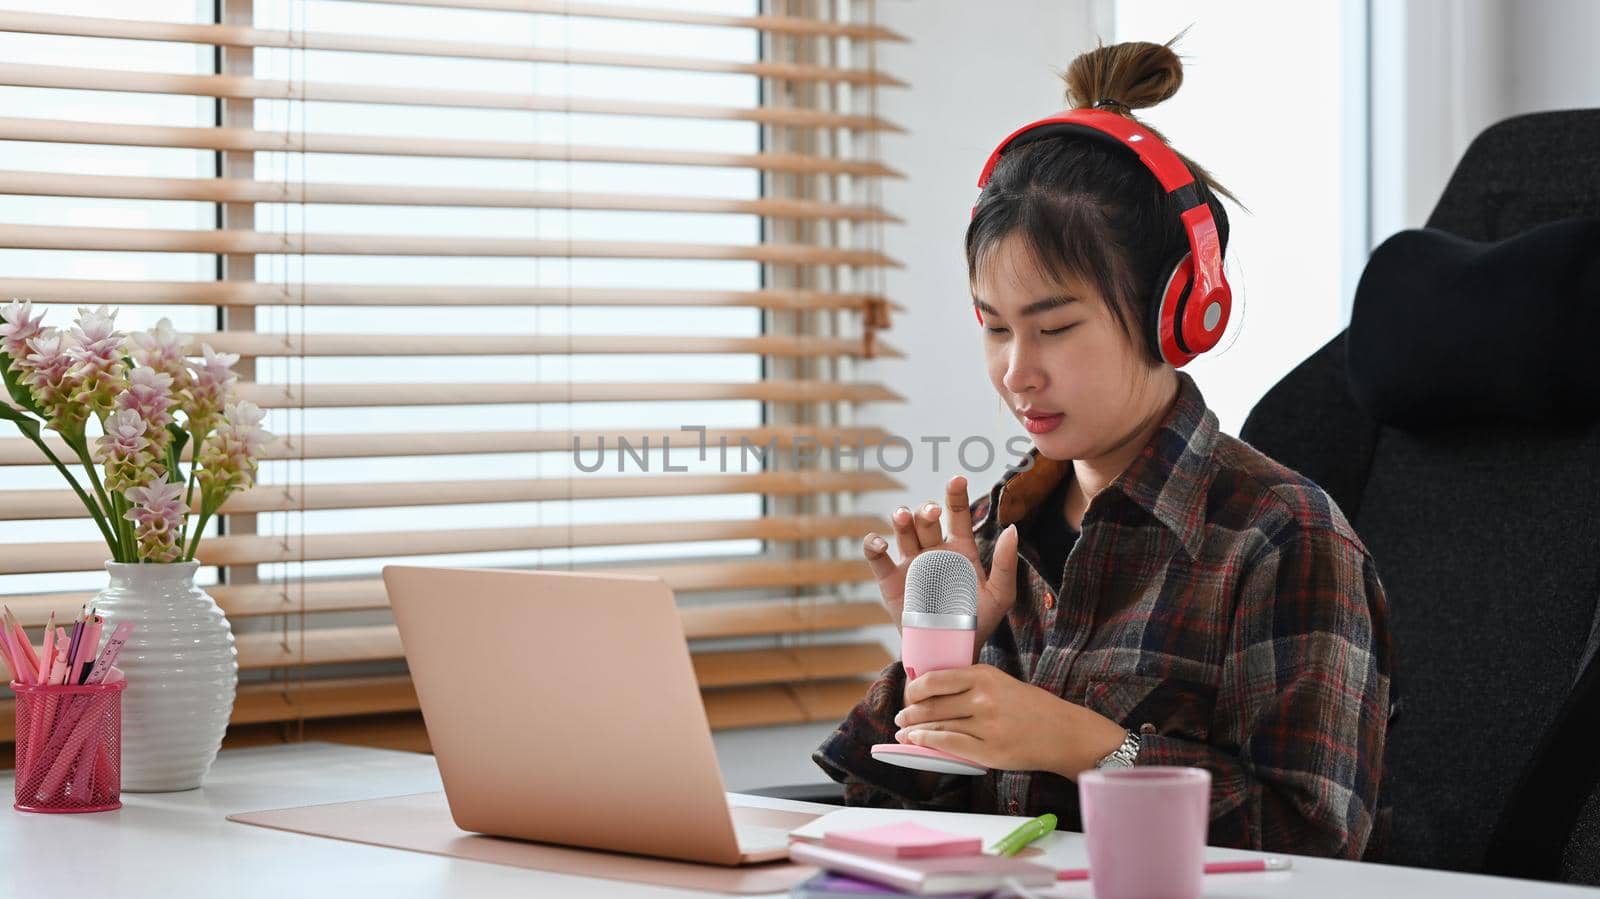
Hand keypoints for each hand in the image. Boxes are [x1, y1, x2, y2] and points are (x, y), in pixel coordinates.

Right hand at [861, 475, 1020, 659]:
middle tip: (933, 512)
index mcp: (960, 549)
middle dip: (928, 510)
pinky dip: (873, 545)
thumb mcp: (1000, 595)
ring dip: (902, 519)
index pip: (957, 514)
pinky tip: (879, 542)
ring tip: (904, 517)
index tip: (957, 478)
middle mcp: (934, 550)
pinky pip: (877, 557)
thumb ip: (1005, 563)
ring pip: (903, 531)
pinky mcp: (889, 580)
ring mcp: (911, 563)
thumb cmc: (977, 623)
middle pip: (927, 519)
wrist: (948, 651)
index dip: (956, 494)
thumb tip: (1011, 529)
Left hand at [891, 664, 1127, 778]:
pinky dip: (927, 742)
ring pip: (937, 724)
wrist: (1063, 732)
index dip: (914, 689)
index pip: (935, 680)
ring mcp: (985, 724)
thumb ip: (970, 684)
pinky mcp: (988, 750)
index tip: (908, 695)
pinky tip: (916, 741)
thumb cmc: (1031, 707)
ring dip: (914, 729)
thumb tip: (931, 691)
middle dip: (910, 712)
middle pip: (931, 704)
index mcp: (984, 675)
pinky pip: (948, 744)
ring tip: (904, 731)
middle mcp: (983, 697)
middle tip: (901, 716)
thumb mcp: (1000, 683)